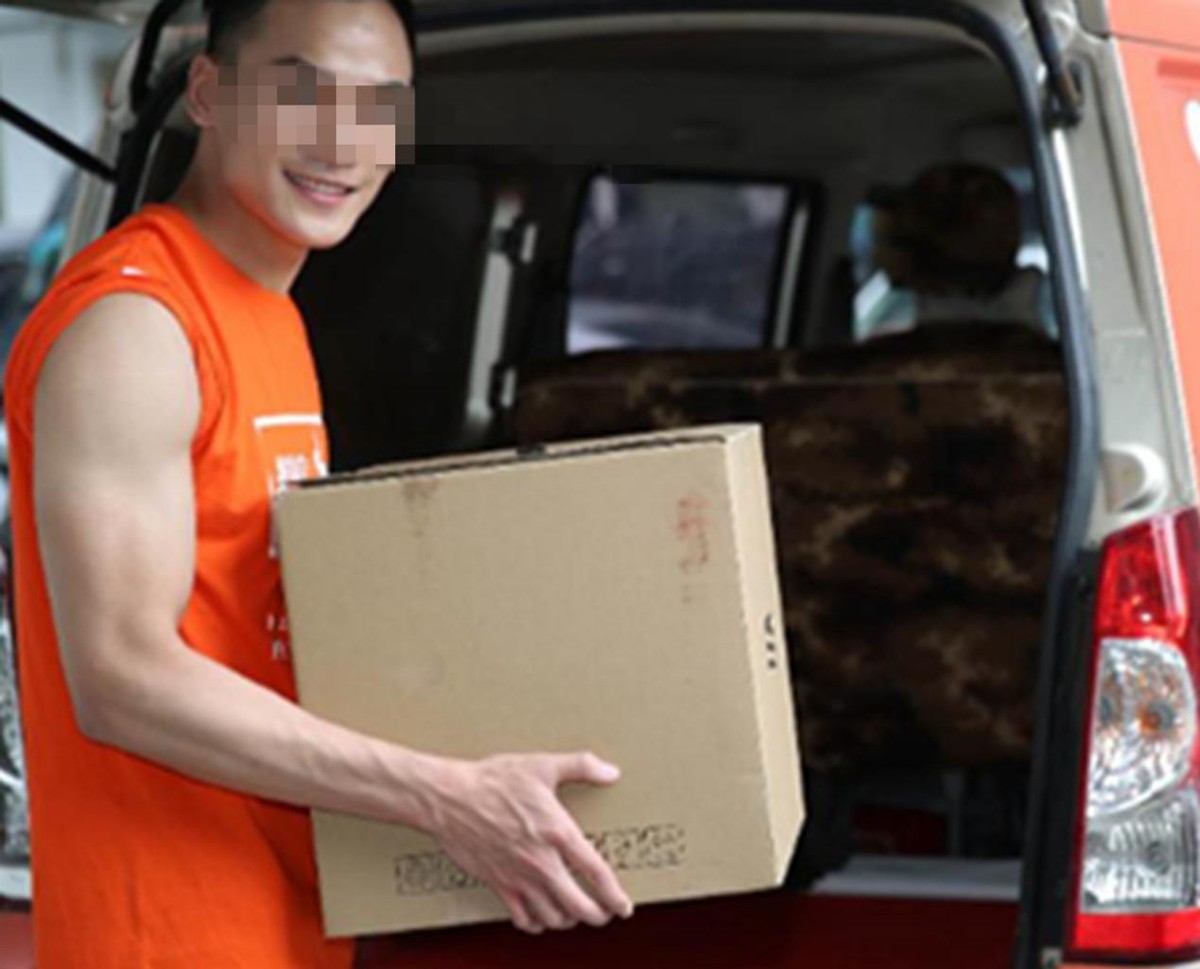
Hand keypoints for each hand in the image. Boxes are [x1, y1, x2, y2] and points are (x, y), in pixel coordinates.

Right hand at [424, 752, 634, 933]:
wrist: (450, 798)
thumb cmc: (494, 781)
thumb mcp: (542, 765)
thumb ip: (581, 766)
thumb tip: (611, 772)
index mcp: (558, 833)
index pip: (597, 874)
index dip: (615, 896)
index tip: (623, 905)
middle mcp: (542, 862)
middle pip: (580, 906)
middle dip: (598, 915)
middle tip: (604, 914)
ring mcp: (519, 877)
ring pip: (553, 917)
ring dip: (569, 920)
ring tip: (575, 913)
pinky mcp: (498, 884)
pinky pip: (523, 919)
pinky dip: (537, 923)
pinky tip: (541, 916)